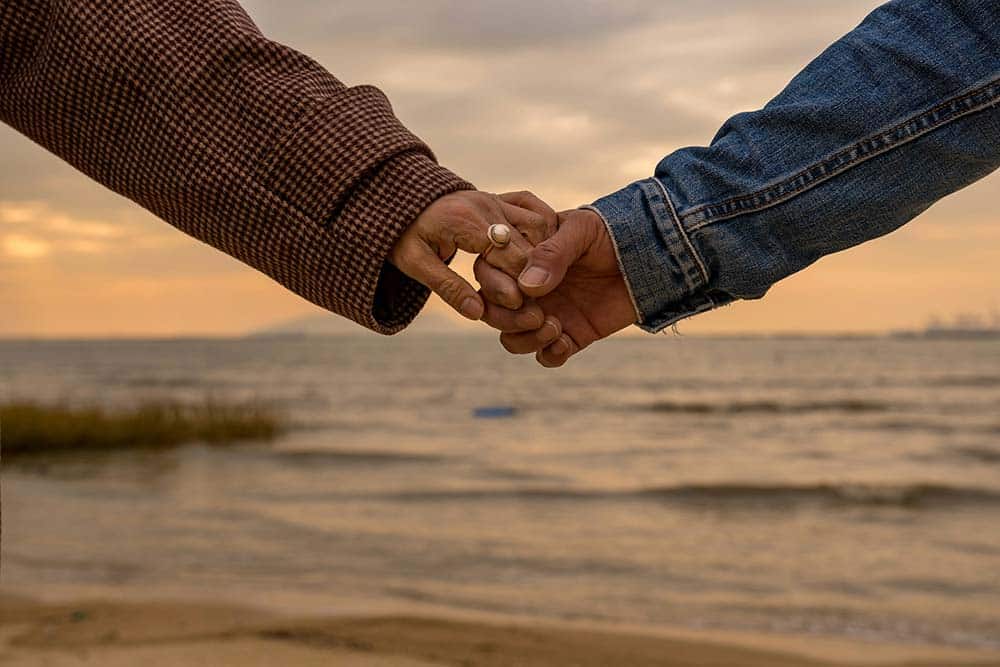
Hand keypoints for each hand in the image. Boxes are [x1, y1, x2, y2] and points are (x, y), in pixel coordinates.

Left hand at [389, 190, 550, 320]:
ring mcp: (496, 199)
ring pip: (538, 224)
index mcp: (466, 221)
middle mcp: (486, 205)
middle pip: (529, 242)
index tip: (523, 306)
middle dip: (535, 274)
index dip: (521, 283)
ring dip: (543, 253)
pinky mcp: (500, 198)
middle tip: (537, 302)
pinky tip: (543, 254)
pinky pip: (534, 211)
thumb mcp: (415, 264)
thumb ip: (448, 287)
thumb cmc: (402, 234)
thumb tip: (478, 313)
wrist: (397, 198)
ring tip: (539, 282)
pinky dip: (543, 233)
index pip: (509, 254)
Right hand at [482, 208, 638, 367]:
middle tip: (537, 315)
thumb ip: (552, 253)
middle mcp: (528, 288)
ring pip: (512, 338)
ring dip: (526, 339)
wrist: (652, 256)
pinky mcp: (571, 335)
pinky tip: (565, 343)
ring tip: (555, 328)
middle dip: (507, 319)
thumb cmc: (613, 233)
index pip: (488, 274)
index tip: (518, 292)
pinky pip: (546, 355)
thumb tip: (527, 286)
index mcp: (522, 258)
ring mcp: (547, 312)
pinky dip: (549, 355)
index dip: (495, 287)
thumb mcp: (582, 231)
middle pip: (492, 311)